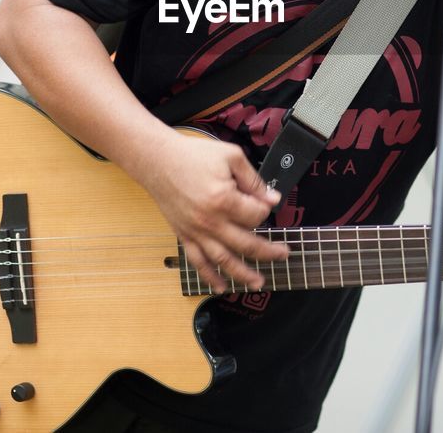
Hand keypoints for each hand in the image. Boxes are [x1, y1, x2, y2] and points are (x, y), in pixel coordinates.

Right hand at [133, 130, 290, 293]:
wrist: (157, 160)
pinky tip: (222, 287)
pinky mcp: (184, 235)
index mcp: (223, 199)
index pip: (256, 215)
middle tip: (284, 254)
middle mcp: (210, 221)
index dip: (266, 208)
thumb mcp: (231, 156)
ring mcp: (196, 231)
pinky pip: (198, 262)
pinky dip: (210, 277)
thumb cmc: (193, 155)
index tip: (266, 201)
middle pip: (246, 244)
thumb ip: (254, 179)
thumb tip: (273, 198)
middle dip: (269, 251)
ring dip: (243, 274)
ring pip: (224, 260)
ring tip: (259, 283)